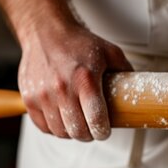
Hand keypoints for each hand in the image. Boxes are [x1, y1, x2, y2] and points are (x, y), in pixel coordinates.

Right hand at [18, 21, 131, 140]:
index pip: (96, 120)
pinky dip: (55, 128)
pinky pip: (43, 126)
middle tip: (93, 129)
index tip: (105, 131)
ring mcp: (43, 95)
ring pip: (61, 131)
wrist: (46, 32)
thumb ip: (125, 71)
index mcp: (86, 79)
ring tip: (79, 123)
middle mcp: (62, 89)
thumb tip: (139, 89)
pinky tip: (63, 119)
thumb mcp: (110, 52)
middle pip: (78, 131)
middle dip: (89, 135)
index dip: (103, 131)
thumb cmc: (79, 43)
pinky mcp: (29, 98)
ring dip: (72, 132)